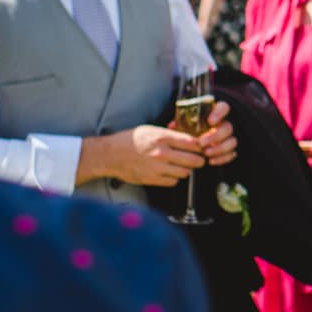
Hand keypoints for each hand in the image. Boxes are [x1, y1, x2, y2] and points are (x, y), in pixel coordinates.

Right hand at [77, 124, 204, 187]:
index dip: (200, 146)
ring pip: (185, 173)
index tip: (201, 147)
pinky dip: (173, 178)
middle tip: (198, 159)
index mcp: (162, 138)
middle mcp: (162, 153)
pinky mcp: (152, 179)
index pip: (192, 143)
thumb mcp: (150, 130)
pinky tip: (168, 172)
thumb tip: (187, 137)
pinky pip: (173, 182)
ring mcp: (157, 168)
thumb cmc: (129, 140)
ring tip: (181, 165)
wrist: (110, 155)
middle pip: (194, 160)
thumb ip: (169, 134)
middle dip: (199, 160)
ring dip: (186, 170)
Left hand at [180, 96, 236, 166]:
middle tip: (201, 143)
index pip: (223, 108)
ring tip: (206, 153)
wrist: (192, 144)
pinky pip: (231, 154)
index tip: (210, 121)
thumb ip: (181, 123)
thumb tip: (172, 125)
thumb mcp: (184, 125)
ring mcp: (228, 138)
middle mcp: (224, 124)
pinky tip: (211, 161)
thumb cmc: (188, 130)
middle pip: (228, 127)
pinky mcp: (230, 150)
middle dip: (215, 136)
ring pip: (232, 141)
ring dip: (219, 148)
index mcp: (215, 114)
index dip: (219, 114)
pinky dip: (222, 158)